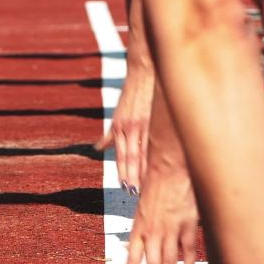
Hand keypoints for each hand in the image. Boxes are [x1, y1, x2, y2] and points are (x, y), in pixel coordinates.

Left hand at [94, 67, 153, 194]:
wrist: (144, 70)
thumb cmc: (132, 94)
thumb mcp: (118, 114)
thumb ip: (110, 134)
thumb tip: (97, 149)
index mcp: (120, 127)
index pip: (122, 155)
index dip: (124, 172)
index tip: (126, 187)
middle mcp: (130, 127)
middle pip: (132, 157)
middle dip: (133, 175)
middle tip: (135, 193)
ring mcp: (144, 123)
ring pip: (145, 150)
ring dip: (146, 168)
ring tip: (149, 184)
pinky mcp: (156, 117)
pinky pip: (158, 139)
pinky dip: (160, 153)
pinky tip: (166, 163)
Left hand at [120, 162, 198, 263]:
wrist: (170, 161)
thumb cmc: (157, 179)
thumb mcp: (144, 203)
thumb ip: (144, 224)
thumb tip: (138, 242)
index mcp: (139, 225)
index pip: (132, 258)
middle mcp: (153, 230)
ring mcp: (171, 228)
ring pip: (168, 262)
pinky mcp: (188, 223)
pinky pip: (188, 250)